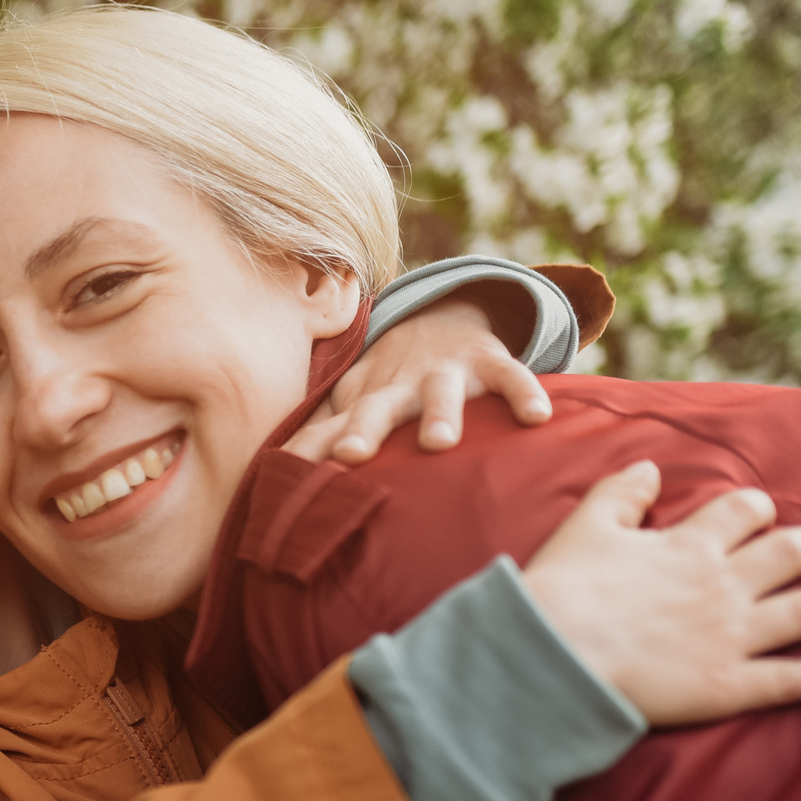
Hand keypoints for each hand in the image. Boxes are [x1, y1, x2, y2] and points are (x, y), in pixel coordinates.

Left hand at [288, 298, 551, 465]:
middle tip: (351, 455)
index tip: (287, 476)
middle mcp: (400, 388)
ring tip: (439, 443)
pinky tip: (538, 417)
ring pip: (442, 394)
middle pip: (378, 409)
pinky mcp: (490, 363)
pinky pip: (511, 377)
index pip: (331, 429)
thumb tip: (263, 480)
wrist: (441, 320)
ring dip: (440, 414)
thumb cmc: (388, 382)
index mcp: (363, 402)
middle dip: (365, 431)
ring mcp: (446, 374)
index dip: (310, 450)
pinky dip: (524, 393)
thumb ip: (318, 438)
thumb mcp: (352, 405)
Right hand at [522, 462, 800, 725]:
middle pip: (796, 552)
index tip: (753, 521)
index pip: (749, 509)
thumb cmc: (562, 590)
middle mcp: (723, 584)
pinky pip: (792, 679)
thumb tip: (650, 468)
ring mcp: (731, 635)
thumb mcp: (584, 527)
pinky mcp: (728, 684)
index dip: (757, 511)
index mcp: (690, 544)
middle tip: (798, 558)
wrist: (551, 657)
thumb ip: (620, 494)